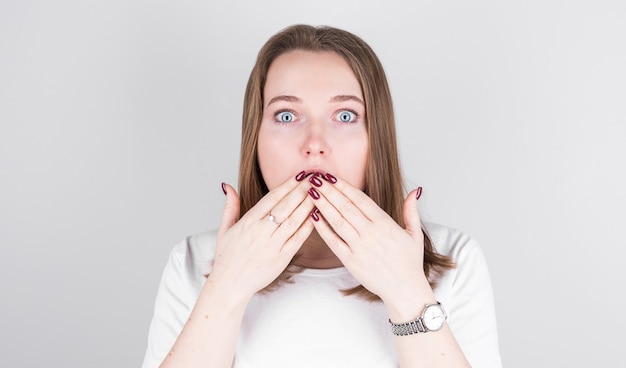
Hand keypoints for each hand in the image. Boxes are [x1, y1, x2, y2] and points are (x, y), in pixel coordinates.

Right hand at [209, 174, 314, 299]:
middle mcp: (261, 231)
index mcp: (249, 221)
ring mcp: (273, 244)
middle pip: (286, 205)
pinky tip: (317, 215)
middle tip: (316, 178)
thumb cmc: (227, 256)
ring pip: (294, 220)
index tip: (301, 174)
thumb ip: (230, 206)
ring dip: (308, 204)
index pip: (272, 197)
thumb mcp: (224, 228)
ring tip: (321, 192)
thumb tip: (227, 185)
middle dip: (302, 190)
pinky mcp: (282, 257)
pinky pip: (298, 238)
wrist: (230, 284)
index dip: (288, 184)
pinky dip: (308, 226)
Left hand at [309, 174, 432, 308]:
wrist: (405, 290)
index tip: (330, 177)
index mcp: (385, 223)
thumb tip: (415, 191)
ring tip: (310, 192)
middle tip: (314, 178)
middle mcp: (370, 233)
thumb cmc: (410, 263)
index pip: (359, 199)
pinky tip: (313, 217)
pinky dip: (322, 229)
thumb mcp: (415, 234)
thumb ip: (411, 211)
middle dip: (328, 191)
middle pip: (345, 206)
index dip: (343, 186)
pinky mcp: (350, 261)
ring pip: (337, 221)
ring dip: (323, 205)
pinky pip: (333, 242)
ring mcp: (359, 247)